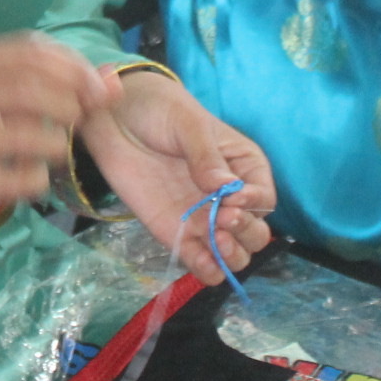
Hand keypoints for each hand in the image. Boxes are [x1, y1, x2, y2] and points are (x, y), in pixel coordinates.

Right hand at [0, 35, 113, 220]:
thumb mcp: (20, 91)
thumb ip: (69, 83)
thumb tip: (114, 83)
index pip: (30, 51)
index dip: (73, 69)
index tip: (98, 93)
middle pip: (24, 89)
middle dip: (66, 105)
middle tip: (78, 121)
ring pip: (17, 134)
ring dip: (52, 143)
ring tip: (57, 148)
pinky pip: (8, 178)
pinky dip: (33, 178)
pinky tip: (37, 175)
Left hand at [81, 70, 275, 285]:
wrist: (116, 118)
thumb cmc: (161, 112)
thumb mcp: (188, 125)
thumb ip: (206, 157)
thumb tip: (224, 188)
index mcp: (243, 167)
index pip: (264, 198)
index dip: (255, 203)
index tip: (234, 197)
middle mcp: (229, 199)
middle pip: (256, 233)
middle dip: (245, 231)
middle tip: (223, 217)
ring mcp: (203, 219)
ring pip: (235, 254)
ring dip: (231, 254)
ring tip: (214, 238)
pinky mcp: (175, 234)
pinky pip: (201, 263)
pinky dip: (207, 269)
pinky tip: (202, 260)